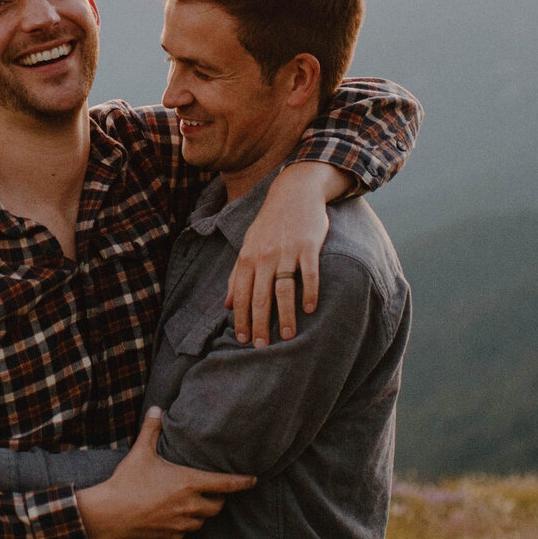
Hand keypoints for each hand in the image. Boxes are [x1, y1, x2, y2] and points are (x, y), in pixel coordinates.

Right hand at [76, 409, 256, 538]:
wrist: (109, 514)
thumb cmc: (127, 482)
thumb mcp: (140, 452)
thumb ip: (151, 430)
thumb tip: (156, 409)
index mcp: (188, 483)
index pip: (225, 484)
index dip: (242, 482)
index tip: (253, 480)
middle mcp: (189, 505)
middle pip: (218, 506)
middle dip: (216, 499)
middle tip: (207, 491)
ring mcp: (181, 524)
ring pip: (202, 521)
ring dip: (199, 513)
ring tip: (188, 503)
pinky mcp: (170, 538)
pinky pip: (185, 533)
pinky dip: (183, 525)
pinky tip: (170, 517)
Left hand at [227, 161, 338, 345]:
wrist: (294, 192)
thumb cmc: (270, 224)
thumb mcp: (248, 245)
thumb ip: (237, 275)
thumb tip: (227, 304)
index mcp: (248, 258)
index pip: (242, 295)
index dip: (242, 319)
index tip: (243, 339)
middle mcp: (265, 257)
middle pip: (260, 297)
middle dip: (260, 324)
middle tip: (262, 346)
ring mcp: (287, 251)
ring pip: (284, 290)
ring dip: (285, 316)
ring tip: (287, 336)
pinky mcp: (308, 246)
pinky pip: (309, 273)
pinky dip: (310, 292)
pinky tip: (310, 309)